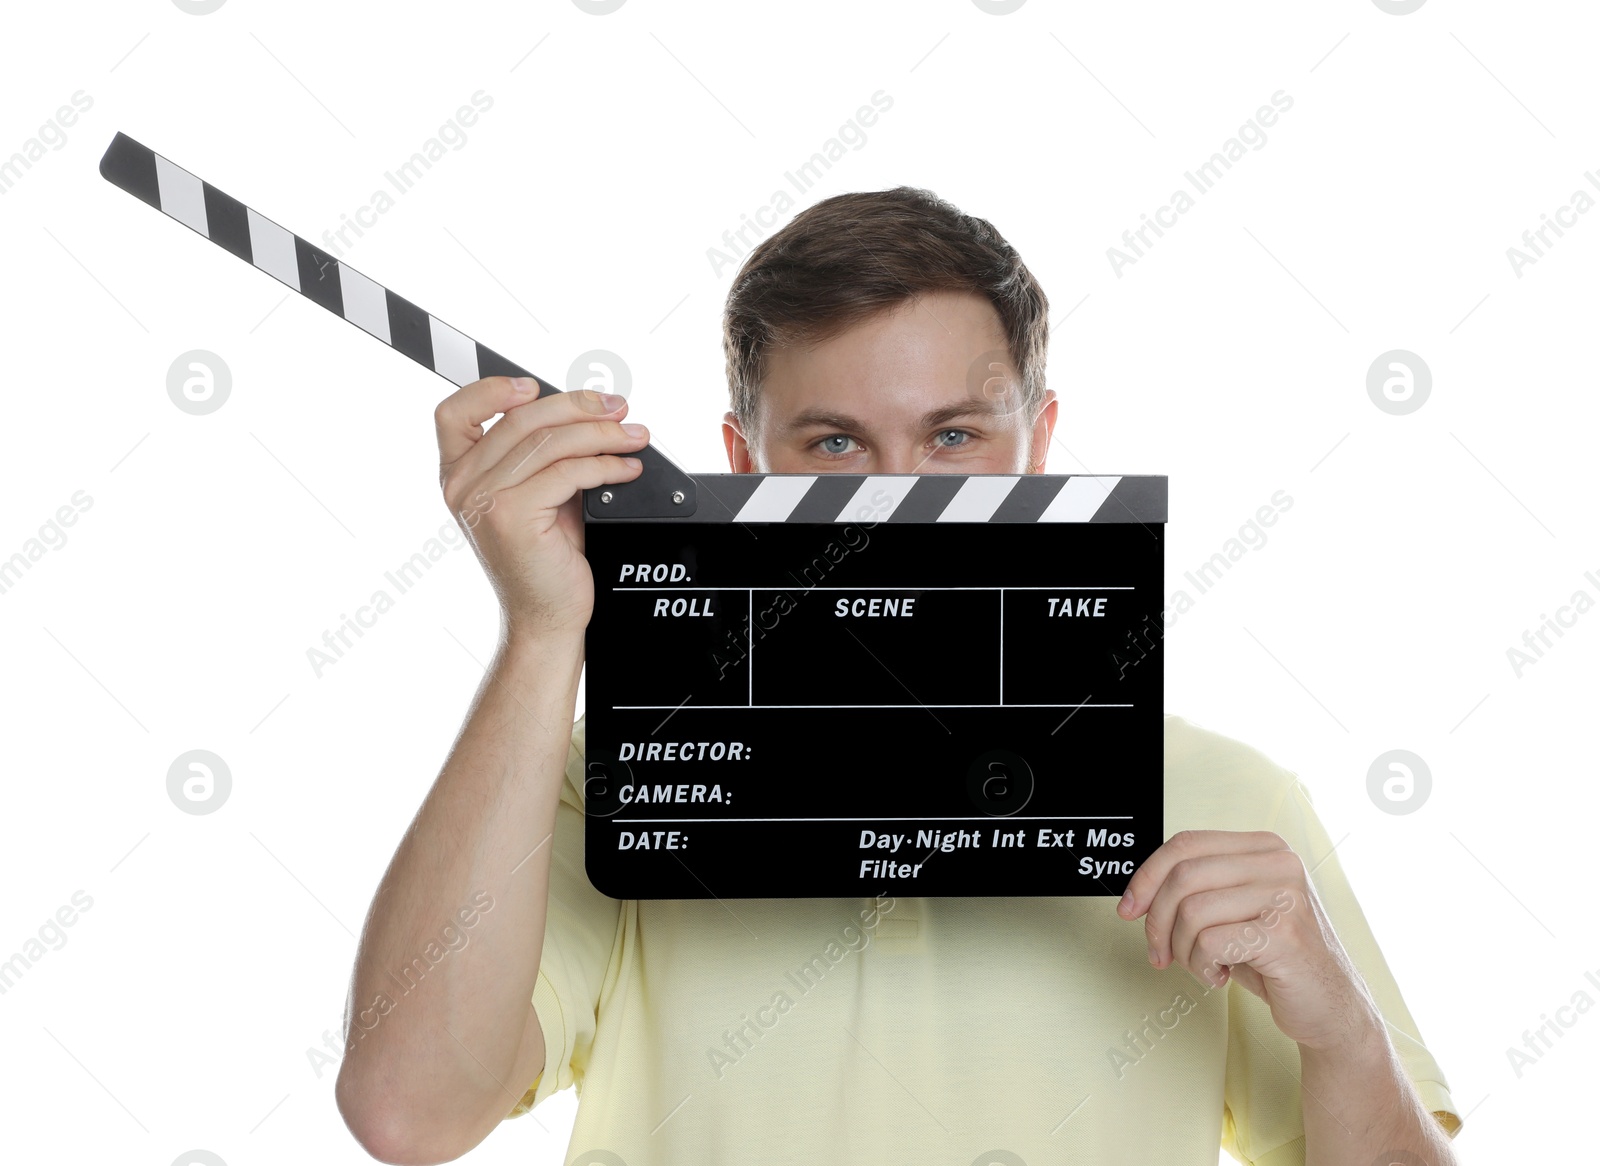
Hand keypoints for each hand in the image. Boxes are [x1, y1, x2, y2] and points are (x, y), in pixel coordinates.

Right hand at [434, 376, 649, 637]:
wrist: (546, 618)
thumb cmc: (544, 560)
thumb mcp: (534, 497)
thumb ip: (538, 455)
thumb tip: (584, 410)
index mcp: (458, 475)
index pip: (454, 412)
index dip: (493, 389)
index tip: (535, 385)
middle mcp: (462, 485)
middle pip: (521, 418)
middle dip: (579, 406)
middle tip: (617, 408)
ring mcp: (483, 499)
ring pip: (550, 441)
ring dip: (602, 433)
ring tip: (633, 437)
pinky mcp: (511, 515)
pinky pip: (568, 470)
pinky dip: (605, 464)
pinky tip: (626, 469)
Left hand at [1117, 829, 1378, 1051]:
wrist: (1328, 1007)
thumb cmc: (1273, 959)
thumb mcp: (1231, 912)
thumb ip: (1195, 890)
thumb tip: (1136, 894)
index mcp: (1263, 847)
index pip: (1185, 844)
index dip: (1146, 877)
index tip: (1128, 910)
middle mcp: (1278, 862)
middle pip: (1182, 875)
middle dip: (1157, 921)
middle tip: (1161, 953)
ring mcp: (1285, 895)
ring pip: (1191, 910)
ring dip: (1181, 949)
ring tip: (1201, 965)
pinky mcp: (1284, 933)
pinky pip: (1210, 942)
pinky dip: (1201, 966)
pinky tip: (1220, 976)